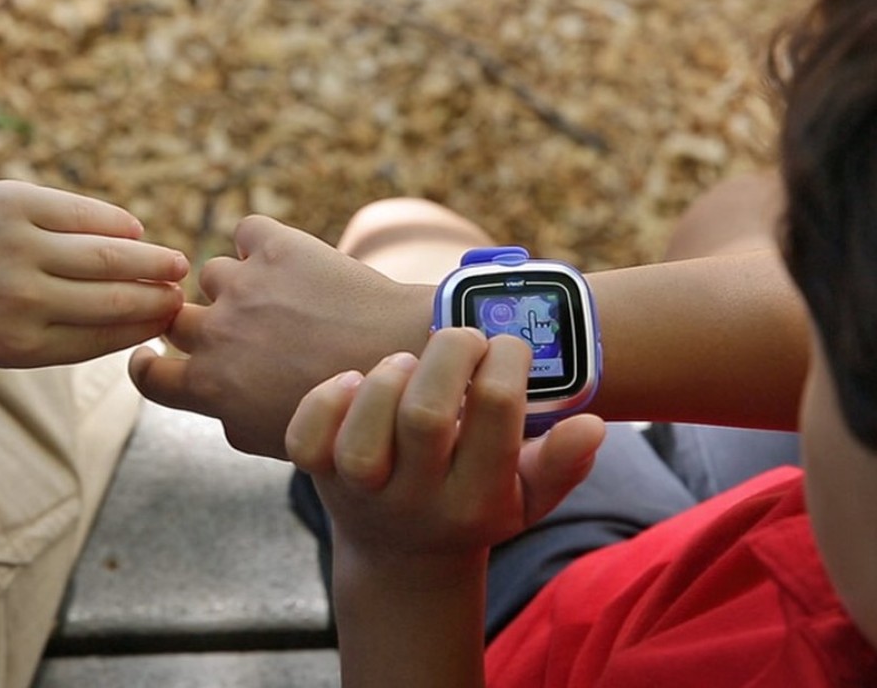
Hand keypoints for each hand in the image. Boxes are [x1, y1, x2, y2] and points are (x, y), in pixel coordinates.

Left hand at [0, 179, 188, 366]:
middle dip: (157, 298)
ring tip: (175, 264)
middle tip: (182, 294)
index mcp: (19, 343)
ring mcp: (20, 248)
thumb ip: (62, 339)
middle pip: (115, 299)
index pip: (103, 337)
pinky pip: (84, 214)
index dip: (143, 328)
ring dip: (151, 261)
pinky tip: (135, 232)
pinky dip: (117, 224)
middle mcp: (23, 299)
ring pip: (109, 257)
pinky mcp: (17, 202)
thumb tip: (136, 325)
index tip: (168, 320)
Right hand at [129, 215, 434, 457]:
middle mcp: (216, 332)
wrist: (409, 360)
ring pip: (215, 274)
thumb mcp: (285, 441)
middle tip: (241, 326)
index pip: (148, 374)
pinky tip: (292, 259)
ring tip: (284, 296)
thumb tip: (218, 403)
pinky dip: (264, 242)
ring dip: (239, 283)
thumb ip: (235, 421)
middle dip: (201, 322)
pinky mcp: (276, 246)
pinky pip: (249, 232)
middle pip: (177, 317)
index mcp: (210, 387)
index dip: (148, 362)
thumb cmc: (355, 415)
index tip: (154, 354)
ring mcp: (242, 286)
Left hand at [286, 328, 604, 579]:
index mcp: (478, 499)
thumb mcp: (528, 497)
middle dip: (448, 355)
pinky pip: (306, 440)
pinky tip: (351, 381)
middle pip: (425, 416)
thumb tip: (592, 425)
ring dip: (386, 379)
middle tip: (463, 338)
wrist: (401, 559)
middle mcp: (417, 500)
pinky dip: (324, 401)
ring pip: (363, 436)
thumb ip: (562, 464)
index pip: (496, 412)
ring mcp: (362, 492)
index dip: (505, 358)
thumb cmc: (475, 504)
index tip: (507, 345)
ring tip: (409, 363)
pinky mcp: (318, 476)